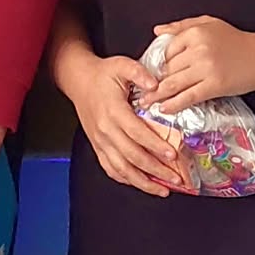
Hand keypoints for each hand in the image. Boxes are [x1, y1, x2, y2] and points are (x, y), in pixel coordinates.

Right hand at [66, 54, 187, 197]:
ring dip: (142, 182)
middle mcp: (105, 130)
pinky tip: (141, 184)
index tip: (173, 155)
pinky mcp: (97, 146)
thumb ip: (140, 73)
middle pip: (132, 156)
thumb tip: (157, 85)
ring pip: (121, 168)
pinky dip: (126, 179)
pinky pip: (110, 168)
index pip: (137, 133)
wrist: (78, 80)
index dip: (155, 146)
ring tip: (162, 189)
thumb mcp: (122, 65)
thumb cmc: (103, 74)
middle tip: (176, 178)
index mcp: (113, 111)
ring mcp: (100, 141)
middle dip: (156, 169)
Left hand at [149, 17, 254, 112]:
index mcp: (195, 33)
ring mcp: (206, 68)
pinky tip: (164, 108)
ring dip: (156, 96)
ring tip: (145, 102)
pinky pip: (188, 97)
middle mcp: (199, 50)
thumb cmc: (236, 41)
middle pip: (168, 69)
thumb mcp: (209, 24)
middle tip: (141, 91)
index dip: (157, 64)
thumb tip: (156, 31)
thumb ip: (181, 26)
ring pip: (173, 84)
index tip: (150, 74)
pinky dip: (173, 104)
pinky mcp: (215, 85)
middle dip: (154, 82)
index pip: (166, 51)